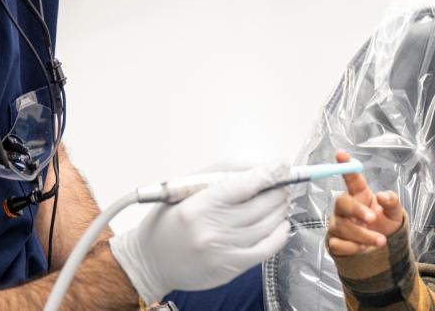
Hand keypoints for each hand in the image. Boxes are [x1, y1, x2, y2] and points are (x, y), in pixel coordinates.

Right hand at [110, 164, 290, 302]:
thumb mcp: (183, 189)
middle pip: (260, 205)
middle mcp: (211, 229)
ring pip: (267, 226)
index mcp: (197, 206)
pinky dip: (279, 236)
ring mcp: (222, 251)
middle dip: (278, 191)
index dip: (268, 174)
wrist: (150, 261)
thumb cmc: (167, 222)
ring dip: (280, 210)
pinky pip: (266, 250)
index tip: (281, 166)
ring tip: (282, 201)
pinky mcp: (230, 268)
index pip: (243, 185)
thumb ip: (219, 175)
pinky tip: (281, 225)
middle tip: (284, 184)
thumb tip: (257, 170)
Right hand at [326, 151, 404, 255]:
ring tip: (380, 241)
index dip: (345, 166)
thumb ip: (391, 201)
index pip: (351, 178)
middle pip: (341, 202)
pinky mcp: (334, 241)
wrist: (380, 247)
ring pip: (342, 227)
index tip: (341, 154)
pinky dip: (352, 247)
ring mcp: (337, 224)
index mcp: (359, 194)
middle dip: (356, 210)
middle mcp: (345, 208)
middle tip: (373, 218)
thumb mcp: (394, 212)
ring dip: (363, 235)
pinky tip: (364, 248)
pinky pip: (338, 244)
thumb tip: (383, 196)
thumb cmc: (384, 223)